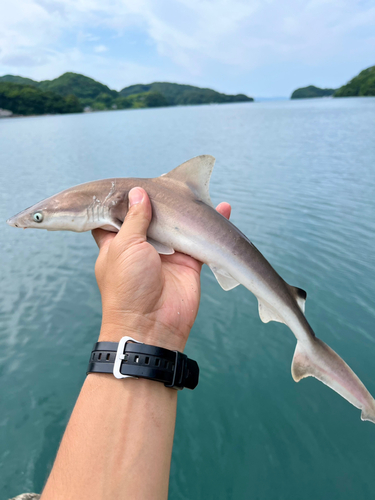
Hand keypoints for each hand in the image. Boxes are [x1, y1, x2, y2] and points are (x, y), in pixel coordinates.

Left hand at [92, 187, 230, 351]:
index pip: (114, 216)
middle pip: (149, 216)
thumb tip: (139, 193)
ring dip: (185, 210)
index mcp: (117, 242)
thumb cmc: (128, 287)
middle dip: (158, 201)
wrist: (153, 325)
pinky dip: (212, 224)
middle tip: (167, 181)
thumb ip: (135, 218)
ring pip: (176, 225)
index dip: (119, 200)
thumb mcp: (125, 246)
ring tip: (195, 190)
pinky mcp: (188, 261)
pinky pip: (200, 238)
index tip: (129, 183)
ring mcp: (166, 253)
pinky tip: (222, 207)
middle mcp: (140, 246)